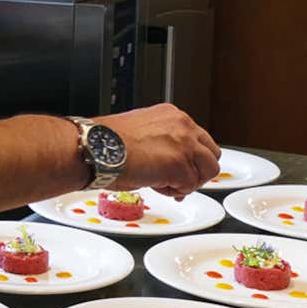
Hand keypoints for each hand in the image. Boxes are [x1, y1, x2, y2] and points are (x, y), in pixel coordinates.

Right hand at [96, 104, 220, 196]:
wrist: (94, 148)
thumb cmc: (105, 143)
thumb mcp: (140, 131)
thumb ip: (161, 141)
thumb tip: (165, 161)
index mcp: (172, 115)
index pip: (199, 139)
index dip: (192, 159)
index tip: (181, 169)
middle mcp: (183, 125)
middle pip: (212, 154)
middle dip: (198, 171)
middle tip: (179, 182)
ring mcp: (184, 144)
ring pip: (209, 171)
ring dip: (189, 182)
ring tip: (165, 185)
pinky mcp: (179, 165)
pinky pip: (189, 187)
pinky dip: (174, 192)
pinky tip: (155, 186)